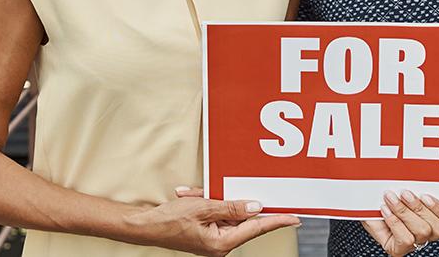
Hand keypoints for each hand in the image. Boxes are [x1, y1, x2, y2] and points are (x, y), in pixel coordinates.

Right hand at [126, 189, 299, 256]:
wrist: (143, 226)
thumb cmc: (168, 221)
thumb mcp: (202, 208)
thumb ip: (231, 207)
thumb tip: (256, 207)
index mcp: (222, 243)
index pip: (256, 228)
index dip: (277, 220)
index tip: (295, 217)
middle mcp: (221, 244)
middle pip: (240, 218)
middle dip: (231, 201)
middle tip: (224, 194)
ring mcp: (213, 238)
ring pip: (225, 213)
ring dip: (211, 200)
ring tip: (192, 198)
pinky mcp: (206, 231)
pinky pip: (214, 213)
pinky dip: (203, 202)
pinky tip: (189, 198)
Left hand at [362, 190, 438, 255]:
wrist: (363, 204)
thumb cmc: (386, 195)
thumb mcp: (405, 187)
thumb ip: (418, 184)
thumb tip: (422, 170)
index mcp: (436, 219)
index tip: (427, 196)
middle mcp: (429, 234)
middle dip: (421, 208)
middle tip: (406, 193)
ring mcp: (414, 243)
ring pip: (422, 231)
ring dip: (405, 212)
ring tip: (391, 198)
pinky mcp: (399, 249)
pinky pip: (405, 238)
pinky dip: (395, 222)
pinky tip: (385, 210)